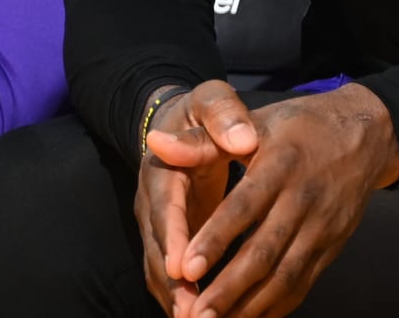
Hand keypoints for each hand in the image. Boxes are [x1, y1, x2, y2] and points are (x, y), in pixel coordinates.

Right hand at [135, 81, 258, 317]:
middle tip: (193, 313)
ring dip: (177, 299)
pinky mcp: (171, 241)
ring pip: (161, 270)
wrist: (181, 123)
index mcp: (163, 170)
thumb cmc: (202, 113)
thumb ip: (225, 116)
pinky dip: (184, 299)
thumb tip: (243, 138)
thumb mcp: (211, 102)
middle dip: (174, 284)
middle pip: (158, 250)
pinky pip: (172, 276)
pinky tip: (209, 316)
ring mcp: (160, 226)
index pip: (164, 208)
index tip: (181, 266)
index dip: (172, 238)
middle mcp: (155, 204)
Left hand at [173, 84, 398, 317]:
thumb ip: (202, 141)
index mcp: (281, 164)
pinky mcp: (333, 245)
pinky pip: (302, 283)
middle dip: (228, 288)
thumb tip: (156, 142)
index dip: (215, 239)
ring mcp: (322, 226)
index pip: (244, 206)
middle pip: (264, 252)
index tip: (186, 268)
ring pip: (285, 276)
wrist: (367, 134)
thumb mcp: (255, 121)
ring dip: (250, 306)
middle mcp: (304, 198)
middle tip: (195, 315)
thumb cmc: (299, 125)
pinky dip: (276, 306)